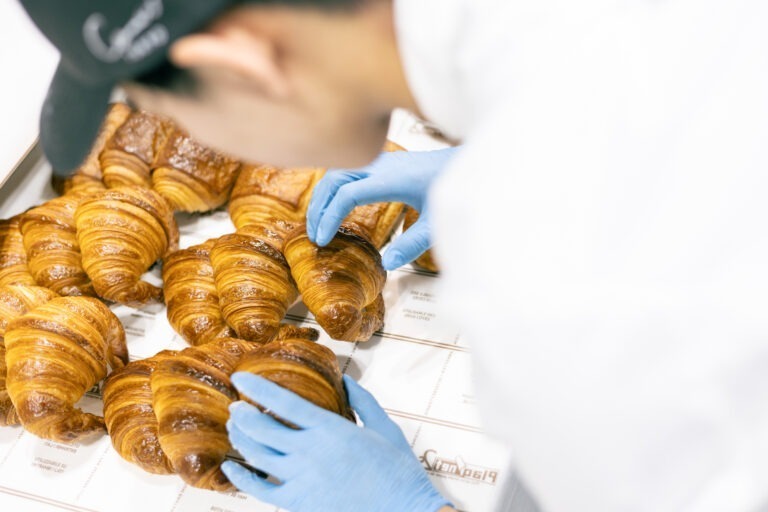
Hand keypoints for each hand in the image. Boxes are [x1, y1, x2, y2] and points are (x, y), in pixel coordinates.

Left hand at [222, 373, 451, 511]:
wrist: (403, 510)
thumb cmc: (397, 467)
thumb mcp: (384, 425)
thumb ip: (363, 400)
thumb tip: (346, 379)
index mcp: (331, 428)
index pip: (285, 403)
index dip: (258, 389)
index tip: (240, 378)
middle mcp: (311, 451)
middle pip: (262, 429)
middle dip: (242, 414)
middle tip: (235, 405)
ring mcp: (303, 479)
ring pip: (257, 456)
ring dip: (240, 439)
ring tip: (234, 427)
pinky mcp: (300, 502)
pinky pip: (261, 490)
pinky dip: (242, 478)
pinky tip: (230, 466)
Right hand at [306, 147, 458, 269]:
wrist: (468, 159)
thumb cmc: (455, 187)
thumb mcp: (437, 222)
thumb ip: (413, 244)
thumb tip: (387, 262)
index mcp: (392, 178)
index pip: (347, 194)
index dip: (329, 217)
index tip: (321, 240)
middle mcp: (381, 164)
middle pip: (334, 179)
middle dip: (318, 206)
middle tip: (313, 235)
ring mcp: (381, 159)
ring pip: (338, 171)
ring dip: (324, 195)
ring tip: (318, 222)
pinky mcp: (384, 161)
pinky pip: (349, 169)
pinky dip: (335, 186)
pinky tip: (336, 205)